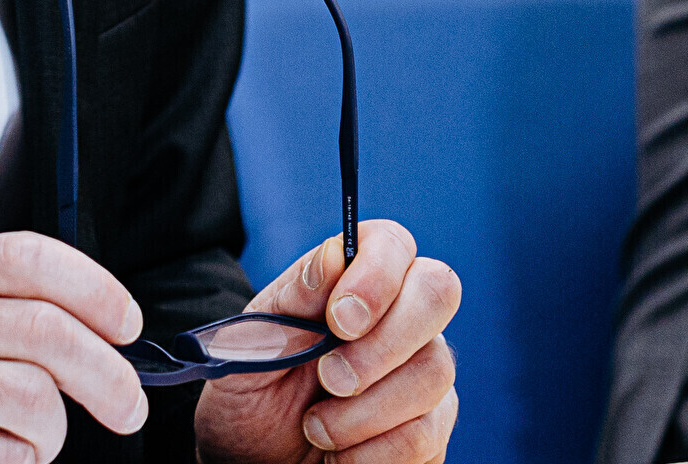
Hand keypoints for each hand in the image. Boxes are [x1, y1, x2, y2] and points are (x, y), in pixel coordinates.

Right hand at [0, 233, 148, 462]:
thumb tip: (102, 326)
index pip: (23, 256)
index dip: (91, 287)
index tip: (125, 323)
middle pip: (44, 329)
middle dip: (108, 376)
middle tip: (126, 408)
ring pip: (36, 398)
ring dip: (50, 436)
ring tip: (22, 443)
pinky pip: (8, 457)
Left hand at [193, 220, 459, 463]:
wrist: (251, 458)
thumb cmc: (250, 389)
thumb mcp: (250, 342)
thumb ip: (292, 298)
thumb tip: (333, 255)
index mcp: (351, 282)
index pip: (393, 243)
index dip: (376, 274)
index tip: (338, 319)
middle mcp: (401, 319)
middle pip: (437, 293)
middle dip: (382, 342)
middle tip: (329, 378)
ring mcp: (424, 374)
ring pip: (433, 373)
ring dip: (364, 411)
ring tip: (316, 427)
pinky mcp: (431, 431)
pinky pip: (425, 436)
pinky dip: (372, 452)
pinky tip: (339, 456)